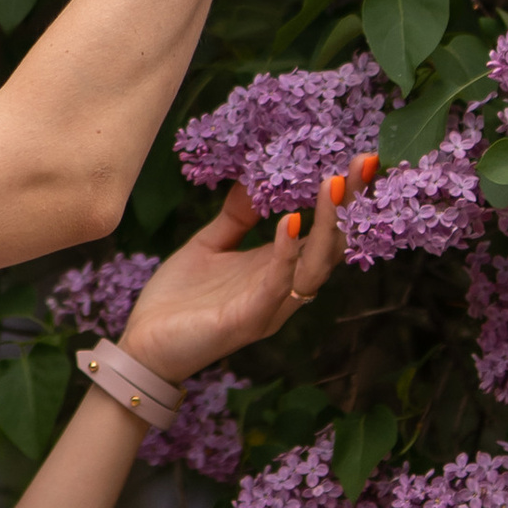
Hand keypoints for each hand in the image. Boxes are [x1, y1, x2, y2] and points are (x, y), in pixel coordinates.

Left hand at [116, 159, 373, 387]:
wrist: (145, 346)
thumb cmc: (178, 300)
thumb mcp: (208, 246)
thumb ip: (234, 219)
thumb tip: (254, 182)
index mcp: (276, 269)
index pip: (322, 232)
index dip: (342, 200)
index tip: (359, 161)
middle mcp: (283, 289)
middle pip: (330, 247)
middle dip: (347, 207)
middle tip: (362, 164)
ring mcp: (269, 307)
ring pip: (314, 267)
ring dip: (326, 226)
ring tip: (333, 185)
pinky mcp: (247, 320)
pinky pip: (276, 286)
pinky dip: (287, 254)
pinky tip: (289, 222)